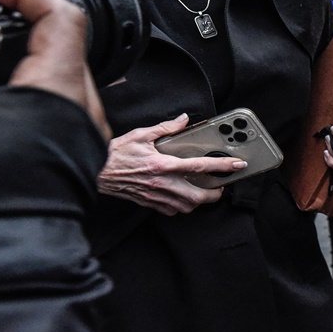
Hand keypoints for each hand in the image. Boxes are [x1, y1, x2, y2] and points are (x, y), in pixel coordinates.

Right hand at [0, 0, 108, 193]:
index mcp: (56, 92)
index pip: (59, 13)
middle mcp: (80, 113)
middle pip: (60, 44)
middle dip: (16, 26)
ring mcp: (78, 142)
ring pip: (58, 82)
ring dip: (20, 64)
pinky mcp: (67, 165)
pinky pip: (53, 113)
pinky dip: (23, 98)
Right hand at [96, 113, 248, 215]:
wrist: (96, 170)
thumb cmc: (116, 153)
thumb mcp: (141, 134)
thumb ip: (165, 128)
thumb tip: (182, 121)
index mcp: (162, 164)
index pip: (199, 166)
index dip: (222, 166)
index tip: (236, 166)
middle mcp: (161, 183)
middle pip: (197, 197)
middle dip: (214, 194)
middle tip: (220, 187)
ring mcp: (155, 195)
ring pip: (185, 207)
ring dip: (198, 202)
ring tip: (203, 193)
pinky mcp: (148, 202)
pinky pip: (170, 210)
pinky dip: (180, 206)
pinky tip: (181, 198)